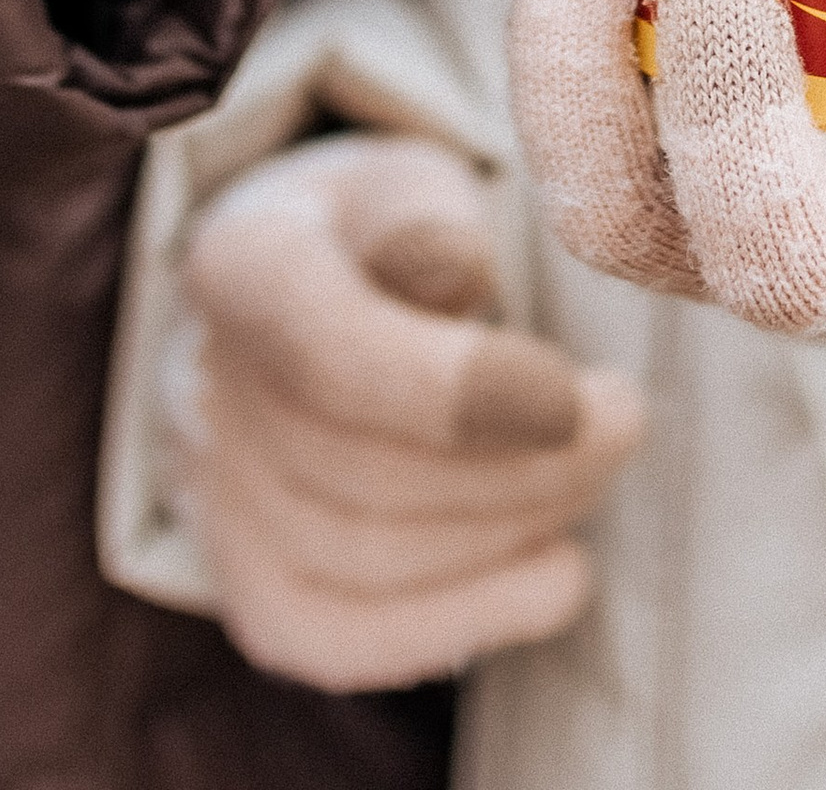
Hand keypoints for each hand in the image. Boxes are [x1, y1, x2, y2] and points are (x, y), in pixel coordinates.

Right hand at [171, 131, 645, 691]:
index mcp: (241, 265)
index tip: (572, 397)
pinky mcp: (249, 580)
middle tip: (623, 420)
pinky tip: (559, 577)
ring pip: (364, 559)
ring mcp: (214, 499)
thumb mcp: (408, 184)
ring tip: (593, 473)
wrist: (314, 285)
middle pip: (363, 468)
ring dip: (510, 530)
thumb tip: (456, 272)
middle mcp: (202, 391)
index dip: (458, 393)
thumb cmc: (383, 229)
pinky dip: (464, 621)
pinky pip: (341, 641)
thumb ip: (425, 218)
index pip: (331, 354)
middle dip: (521, 463)